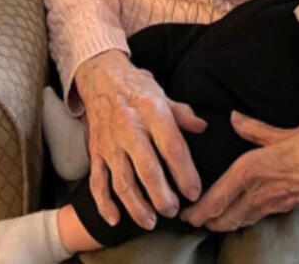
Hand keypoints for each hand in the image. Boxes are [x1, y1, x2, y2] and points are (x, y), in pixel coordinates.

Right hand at [73, 49, 206, 229]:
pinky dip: (104, 204)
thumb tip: (203, 128)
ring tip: (151, 222)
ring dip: (136, 206)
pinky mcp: (95, 152)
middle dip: (162, 196)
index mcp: (151, 112)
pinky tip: (115, 220)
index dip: (185, 172)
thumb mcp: (162, 94)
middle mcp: (130, 129)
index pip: (171, 147)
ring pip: (122, 181)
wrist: (100, 76)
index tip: (194, 192)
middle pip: (147, 169)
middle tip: (173, 211)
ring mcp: (110, 143)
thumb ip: (183, 114)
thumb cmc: (137, 87)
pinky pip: (97, 182)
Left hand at [181, 112, 298, 230]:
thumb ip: (258, 129)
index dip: (207, 204)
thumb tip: (234, 119)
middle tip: (192, 222)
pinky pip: (264, 214)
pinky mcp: (295, 203)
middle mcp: (270, 188)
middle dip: (211, 219)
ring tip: (212, 224)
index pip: (226, 190)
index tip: (190, 214)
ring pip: (248, 216)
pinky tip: (244, 218)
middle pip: (233, 210)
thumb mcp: (289, 129)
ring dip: (228, 221)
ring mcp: (283, 199)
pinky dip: (248, 218)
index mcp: (263, 166)